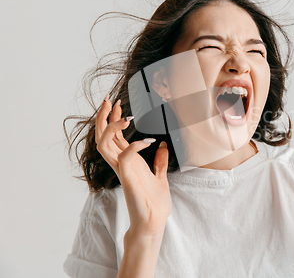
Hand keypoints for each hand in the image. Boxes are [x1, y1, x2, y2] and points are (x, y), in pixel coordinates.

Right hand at [95, 96, 171, 236]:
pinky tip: (148, 141)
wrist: (153, 221)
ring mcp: (122, 170)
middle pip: (102, 136)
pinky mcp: (127, 178)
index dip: (113, 118)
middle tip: (109, 99)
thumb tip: (163, 145)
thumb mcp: (160, 176)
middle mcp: (121, 163)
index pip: (113, 135)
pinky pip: (124, 157)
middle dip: (104, 116)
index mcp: (127, 161)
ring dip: (112, 127)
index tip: (117, 103)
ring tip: (125, 116)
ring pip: (104, 144)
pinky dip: (134, 146)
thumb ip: (159, 161)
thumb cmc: (154, 202)